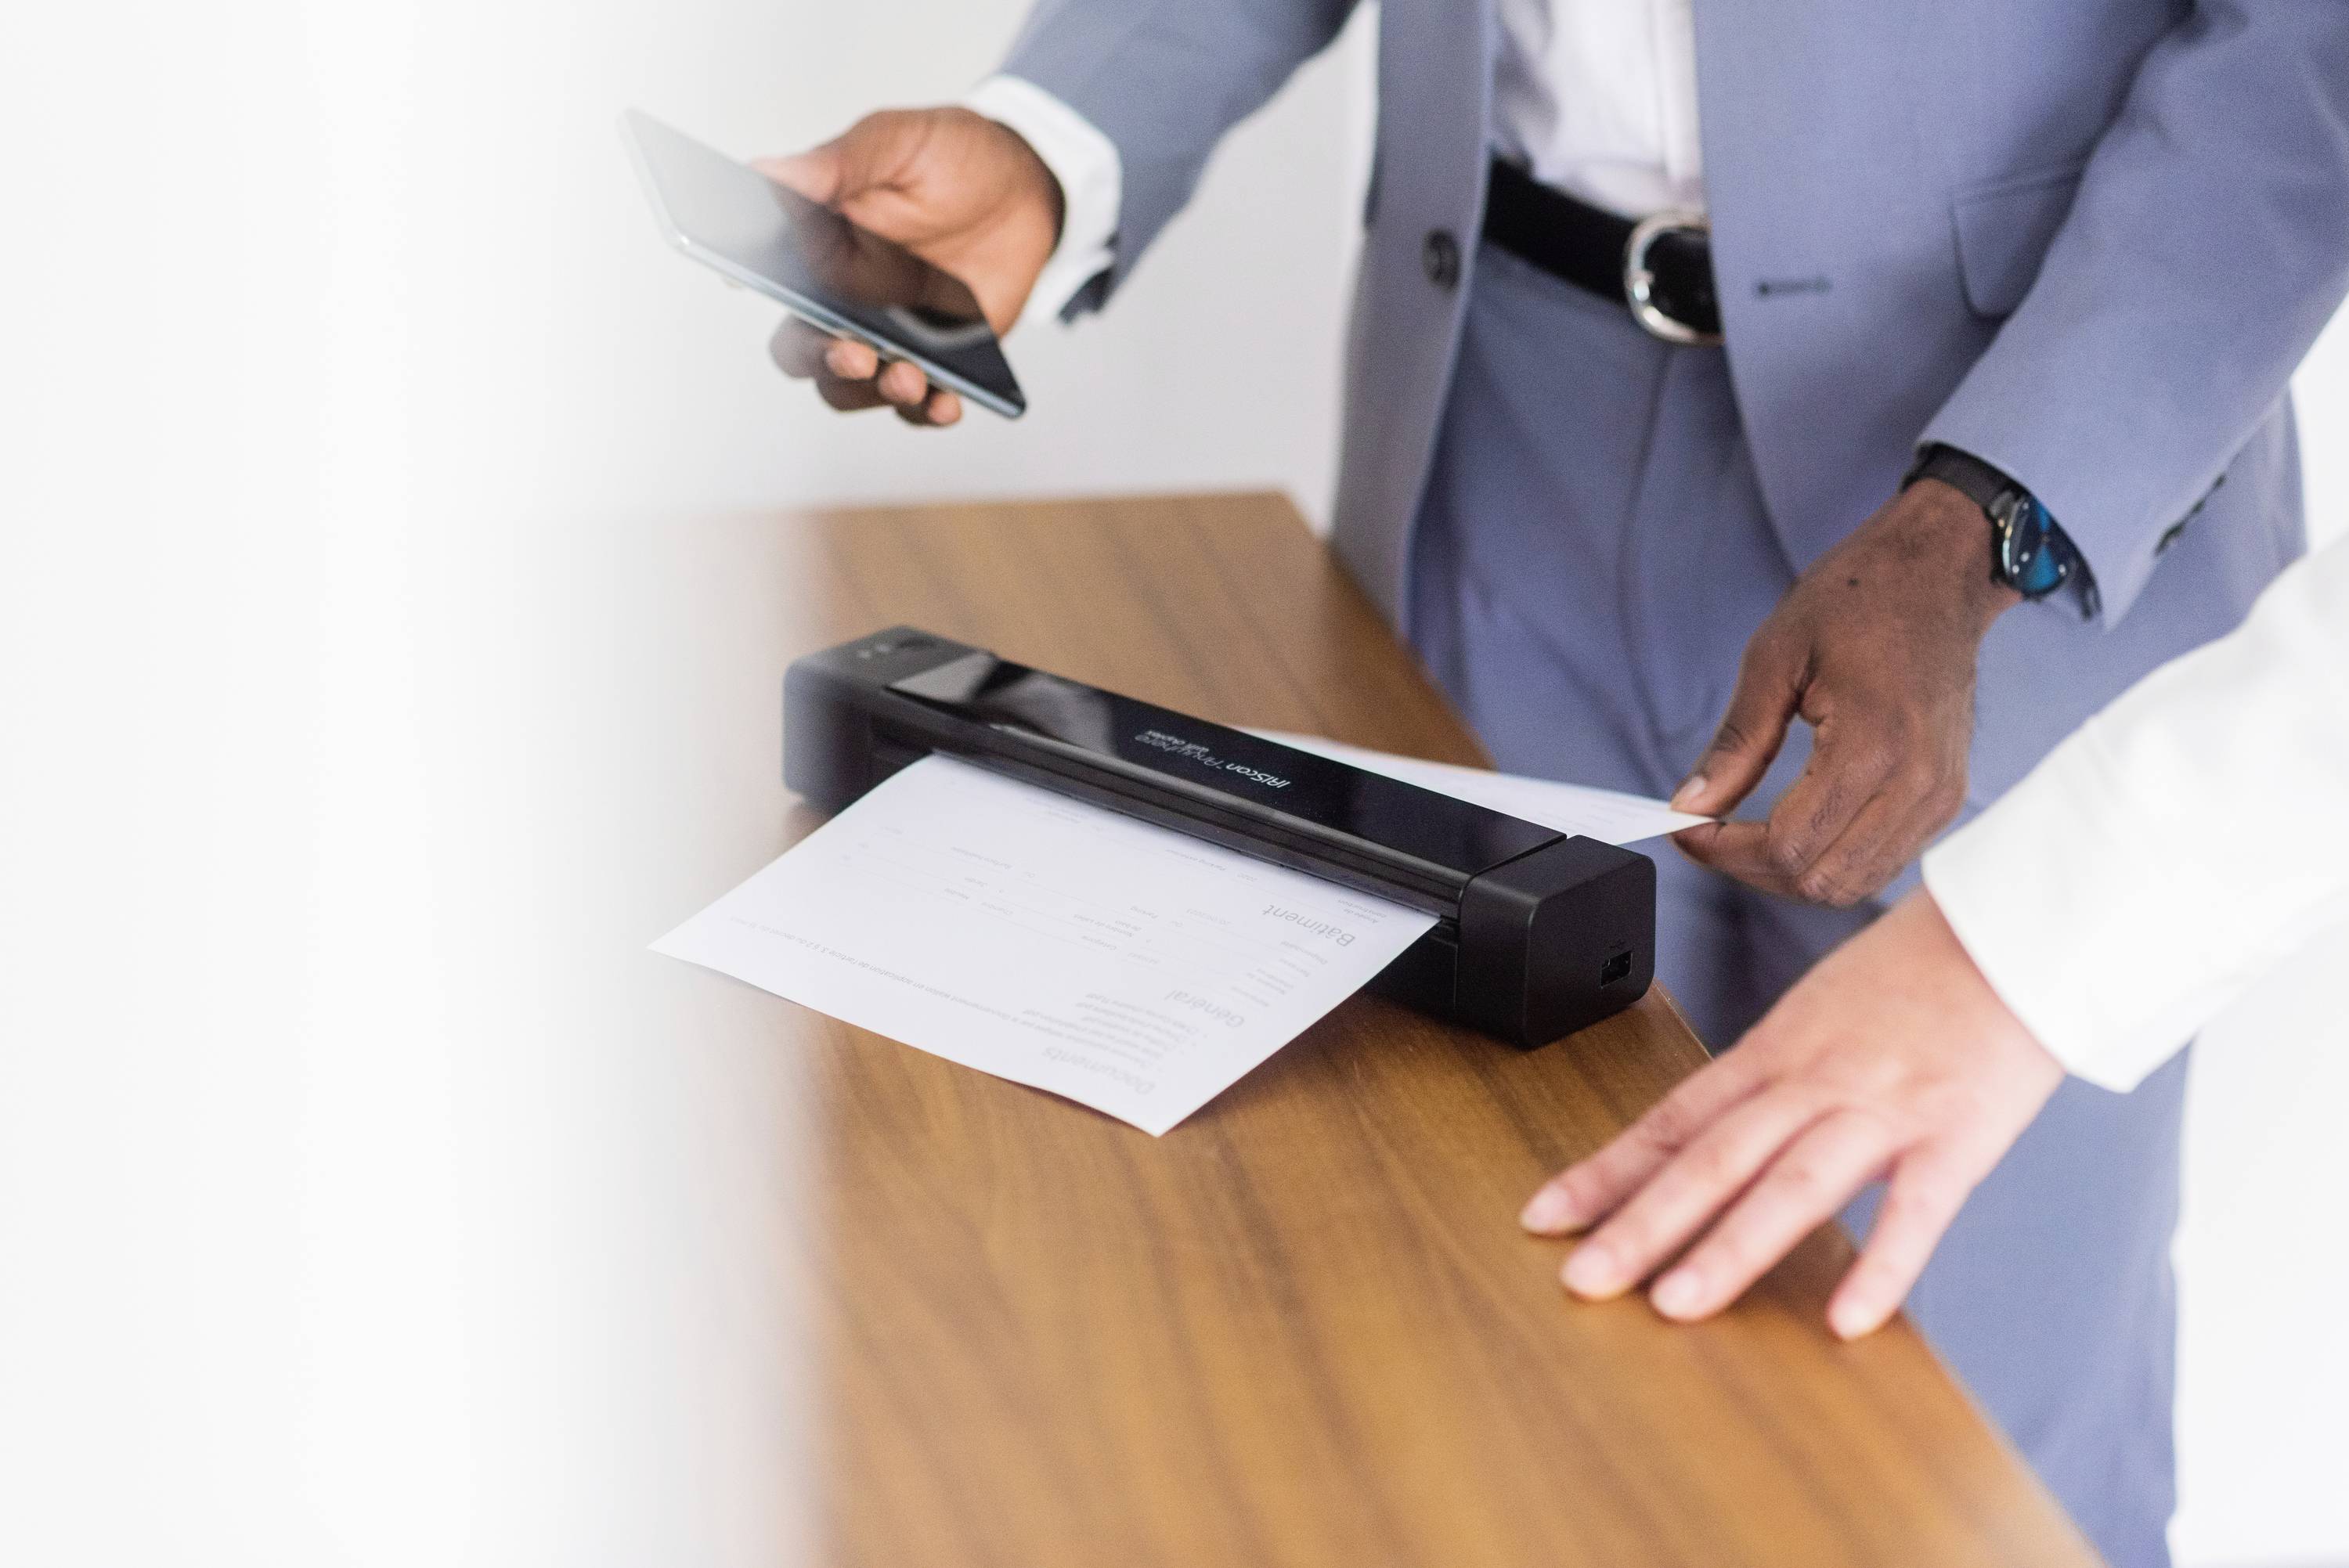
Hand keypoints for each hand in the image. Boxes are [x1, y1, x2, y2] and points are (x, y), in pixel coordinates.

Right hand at [756, 107, 1064, 426]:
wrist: (1025, 191)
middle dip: (820, 358)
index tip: (756, 283)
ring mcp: (885, 335)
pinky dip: (928, 411)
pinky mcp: (933, 361)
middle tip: (855, 352)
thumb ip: (839, 165)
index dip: (752, 282)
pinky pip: (917, 405)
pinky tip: (947, 401)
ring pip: (850, 386)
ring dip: (871, 392)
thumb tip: (767, 171)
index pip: (766, 273)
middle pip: (801, 348)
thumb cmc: (951, 159)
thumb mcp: (897, 144)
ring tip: (908, 378)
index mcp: (816, 243)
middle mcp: (840, 298)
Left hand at [1519, 889, 2061, 1337]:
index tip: (1548, 1216)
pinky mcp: (1957, 1133)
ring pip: (1792, 1183)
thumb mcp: (1818, 1015)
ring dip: (1730, 1247)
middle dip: (1640, 1223)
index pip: (1671, 1121)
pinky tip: (1847, 1318)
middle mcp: (1813, 1080)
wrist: (2014, 927)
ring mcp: (1883, 1106)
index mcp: (1774, 1053)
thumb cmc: (1917, 974)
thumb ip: (1770, 1080)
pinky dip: (1883, 1263)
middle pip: (1712, 1158)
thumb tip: (1710, 1136)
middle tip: (1583, 1279)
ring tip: (1675, 1305)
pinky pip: (1917, 1208)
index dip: (1605, 1171)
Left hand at [1670, 480, 2019, 905]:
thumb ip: (1736, 743)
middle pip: (1820, 882)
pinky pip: (1881, 862)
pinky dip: (1828, 860)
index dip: (1723, 851)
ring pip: (1852, 885)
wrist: (1938, 572)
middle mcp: (1918, 783)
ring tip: (1744, 834)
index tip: (1684, 828)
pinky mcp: (1945, 798)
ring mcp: (1939, 796)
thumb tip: (1689, 805)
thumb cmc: (1860, 597)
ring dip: (1789, 874)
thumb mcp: (1775, 657)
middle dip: (1750, 870)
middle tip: (1706, 833)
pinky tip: (1793, 826)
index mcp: (1875, 745)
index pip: (1788, 846)